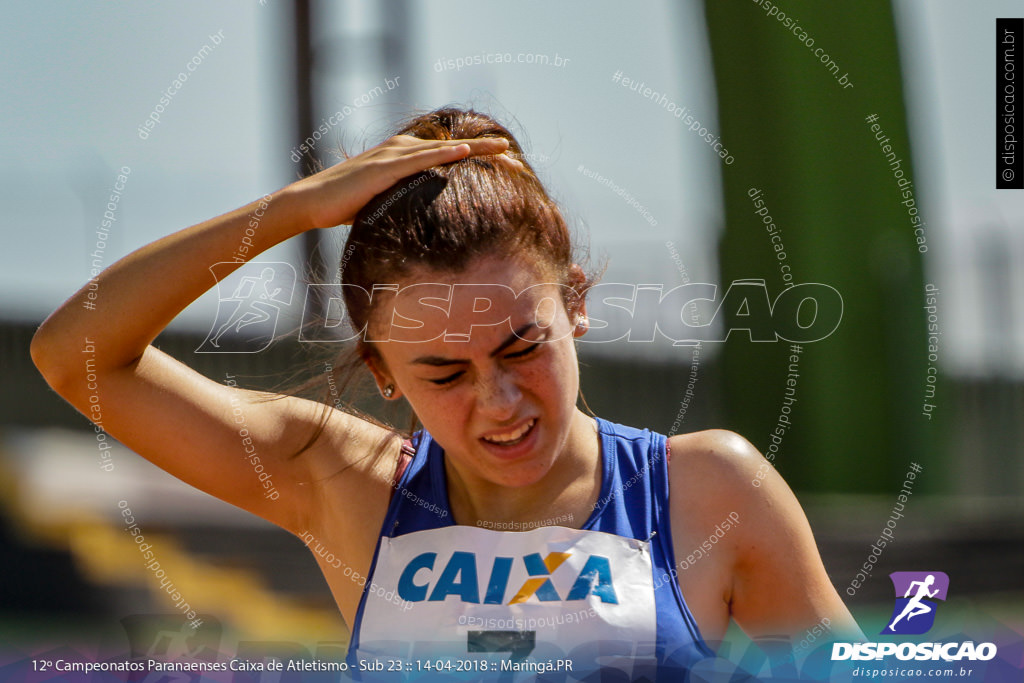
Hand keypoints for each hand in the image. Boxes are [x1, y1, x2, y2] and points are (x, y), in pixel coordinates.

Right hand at [289, 135, 522, 229]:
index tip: (503, 165)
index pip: (445, 155)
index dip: (475, 157)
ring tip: (503, 148)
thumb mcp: (383, 204)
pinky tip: (464, 151)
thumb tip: (421, 223)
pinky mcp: (383, 167)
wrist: (311, 203)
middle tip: (514, 155)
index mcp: (402, 157)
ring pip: (442, 148)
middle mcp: (400, 150)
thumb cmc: (344, 207)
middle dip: (484, 150)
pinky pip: (420, 158)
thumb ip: (403, 204)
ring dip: (474, 147)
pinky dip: (443, 154)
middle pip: (451, 148)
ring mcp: (392, 156)